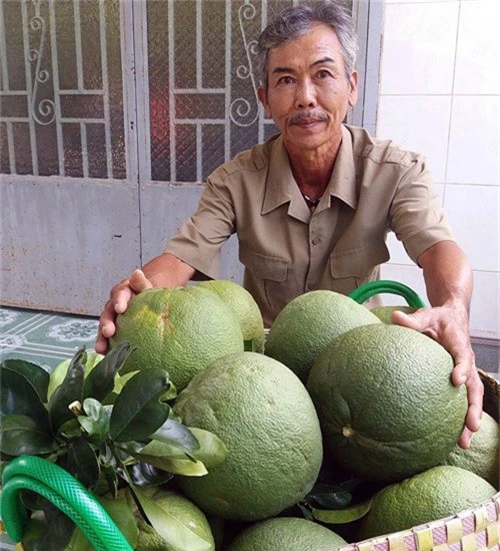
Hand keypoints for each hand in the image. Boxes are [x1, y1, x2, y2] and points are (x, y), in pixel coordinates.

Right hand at [95, 269, 152, 353]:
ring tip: (101, 349)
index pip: (120, 293)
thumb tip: (136, 272)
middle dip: (107, 323)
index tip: (121, 308)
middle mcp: (114, 304)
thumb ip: (142, 282)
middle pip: (108, 312)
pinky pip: (107, 338)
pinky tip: (106, 356)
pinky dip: (106, 347)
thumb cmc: (147, 295)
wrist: (147, 301)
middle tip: (108, 332)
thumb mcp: (147, 287)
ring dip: (101, 338)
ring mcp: (112, 317)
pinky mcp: (113, 330)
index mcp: (123, 291)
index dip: (119, 300)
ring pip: (104, 327)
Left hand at [392, 304, 483, 448]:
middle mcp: (467, 361)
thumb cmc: (438, 319)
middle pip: (475, 387)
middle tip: (472, 426)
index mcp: (459, 343)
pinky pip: (462, 401)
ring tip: (463, 442)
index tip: (457, 379)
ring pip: (472, 399)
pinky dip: (460, 418)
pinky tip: (452, 438)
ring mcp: (466, 373)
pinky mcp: (460, 381)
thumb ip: (413, 320)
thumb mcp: (426, 316)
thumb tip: (395, 317)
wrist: (453, 319)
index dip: (462, 367)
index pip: (463, 356)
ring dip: (469, 420)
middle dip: (473, 407)